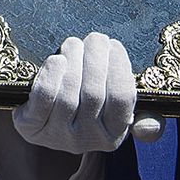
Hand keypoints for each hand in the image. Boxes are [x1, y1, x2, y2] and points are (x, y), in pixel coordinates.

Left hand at [12, 34, 161, 154]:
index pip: (122, 99)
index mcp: (113, 136)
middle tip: (95, 39)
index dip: (119, 67)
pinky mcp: (31, 126)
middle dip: (95, 58)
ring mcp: (57, 135)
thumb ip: (140, 117)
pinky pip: (43, 99)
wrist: (43, 123)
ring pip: (68, 94)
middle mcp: (86, 140)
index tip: (114, 45)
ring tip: (74, 44)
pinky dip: (50, 76)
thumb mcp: (115, 115)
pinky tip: (57, 60)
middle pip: (93, 93)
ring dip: (73, 61)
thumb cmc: (86, 108)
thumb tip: (149, 126)